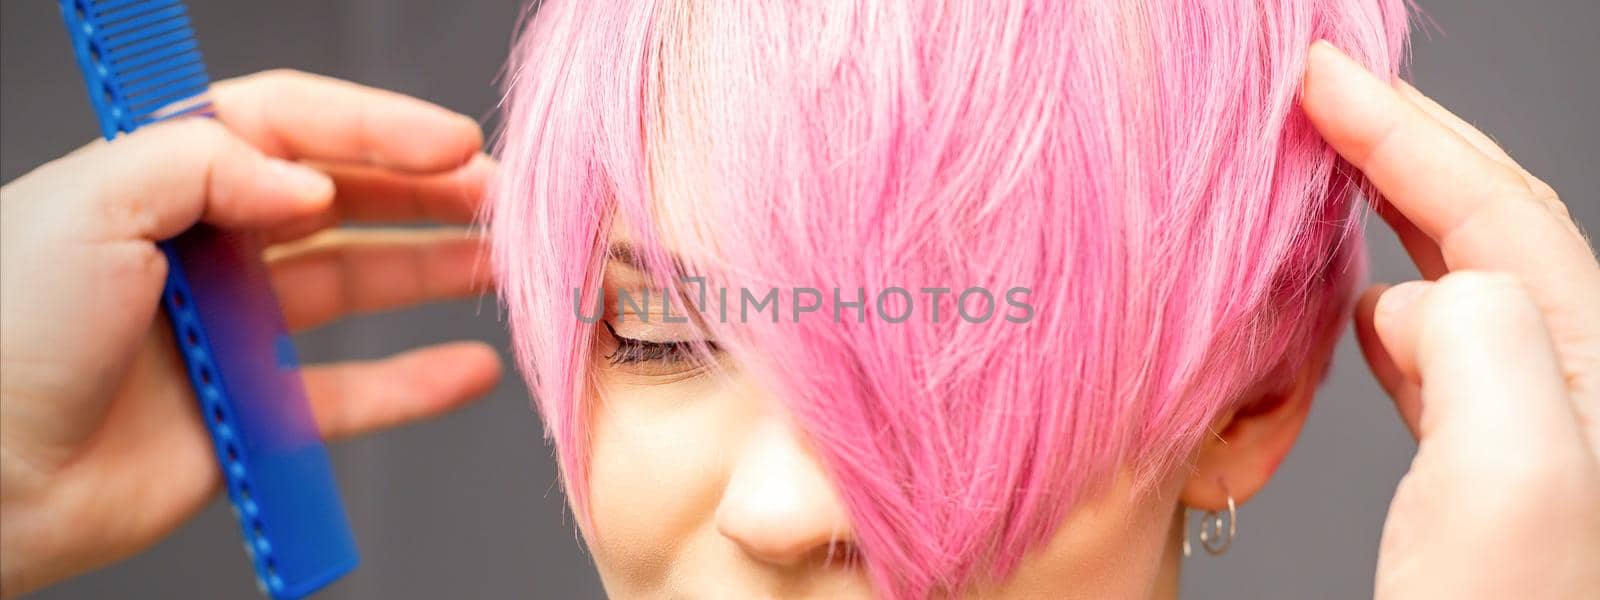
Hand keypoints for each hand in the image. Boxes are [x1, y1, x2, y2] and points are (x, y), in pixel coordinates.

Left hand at [0, 70, 502, 596]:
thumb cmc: (7, 333)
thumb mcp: (93, 202)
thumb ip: (211, 164)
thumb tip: (310, 184)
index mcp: (165, 178)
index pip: (291, 127)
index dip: (377, 126)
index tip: (452, 142)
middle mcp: (208, 245)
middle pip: (341, 199)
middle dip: (426, 192)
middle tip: (500, 199)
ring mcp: (235, 329)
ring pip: (358, 284)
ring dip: (433, 271)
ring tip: (503, 266)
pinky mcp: (251, 412)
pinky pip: (352, 391)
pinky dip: (416, 383)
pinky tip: (469, 369)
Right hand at [1302, 42, 1599, 597]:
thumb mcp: (1509, 477)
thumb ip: (1484, 341)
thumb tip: (1422, 292)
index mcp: (1584, 375)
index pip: (1496, 211)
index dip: (1405, 132)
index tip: (1319, 75)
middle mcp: (1570, 397)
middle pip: (1492, 231)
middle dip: (1407, 149)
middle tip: (1321, 94)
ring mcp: (1533, 444)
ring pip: (1464, 289)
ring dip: (1395, 220)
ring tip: (1328, 173)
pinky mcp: (1487, 488)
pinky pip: (1441, 362)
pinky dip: (1389, 308)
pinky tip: (1357, 315)